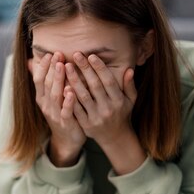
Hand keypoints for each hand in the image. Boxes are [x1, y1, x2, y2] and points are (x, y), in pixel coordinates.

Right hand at [29, 52, 85, 166]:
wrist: (67, 140)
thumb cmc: (61, 114)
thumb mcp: (50, 97)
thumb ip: (42, 80)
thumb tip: (29, 61)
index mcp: (41, 98)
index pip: (39, 79)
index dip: (43, 66)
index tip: (51, 53)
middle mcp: (46, 105)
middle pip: (46, 84)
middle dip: (52, 68)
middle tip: (58, 54)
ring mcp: (55, 115)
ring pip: (55, 95)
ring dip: (58, 80)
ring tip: (63, 66)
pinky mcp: (65, 123)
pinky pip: (66, 111)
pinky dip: (68, 101)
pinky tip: (72, 91)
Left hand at [65, 52, 145, 174]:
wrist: (115, 138)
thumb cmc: (122, 114)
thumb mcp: (131, 100)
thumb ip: (130, 85)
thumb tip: (129, 69)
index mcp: (119, 100)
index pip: (108, 81)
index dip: (100, 68)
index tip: (91, 55)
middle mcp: (108, 108)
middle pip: (95, 86)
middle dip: (85, 69)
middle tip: (75, 55)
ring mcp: (96, 117)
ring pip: (83, 97)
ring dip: (74, 80)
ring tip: (66, 66)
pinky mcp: (86, 125)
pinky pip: (76, 110)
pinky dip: (70, 98)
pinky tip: (63, 86)